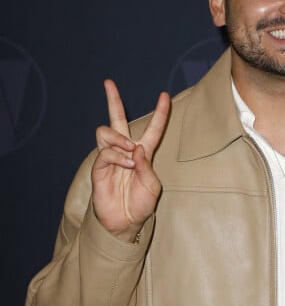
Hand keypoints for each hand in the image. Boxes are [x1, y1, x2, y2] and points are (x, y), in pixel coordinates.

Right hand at [92, 80, 170, 241]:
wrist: (125, 222)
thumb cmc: (140, 204)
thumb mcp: (152, 186)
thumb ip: (146, 166)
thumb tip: (136, 147)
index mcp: (143, 154)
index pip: (152, 129)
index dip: (159, 112)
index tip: (164, 95)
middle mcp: (125, 151)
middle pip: (117, 119)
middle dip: (113, 100)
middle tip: (108, 83)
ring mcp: (110, 157)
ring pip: (106, 132)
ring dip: (119, 138)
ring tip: (129, 151)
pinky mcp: (99, 167)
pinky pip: (105, 152)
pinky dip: (117, 157)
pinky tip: (125, 166)